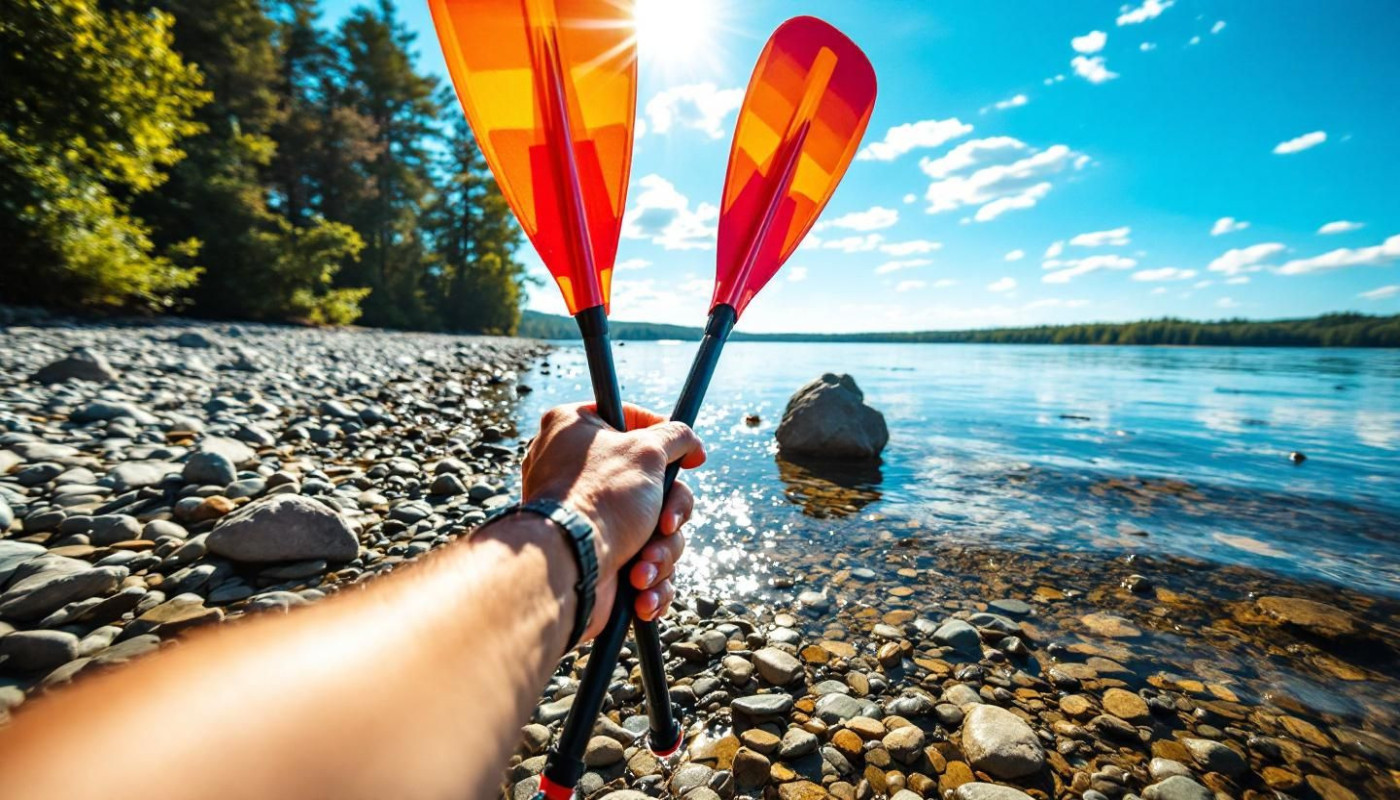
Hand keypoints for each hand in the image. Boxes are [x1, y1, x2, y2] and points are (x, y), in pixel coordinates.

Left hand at [520, 403, 704, 638]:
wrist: (569, 568)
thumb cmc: (602, 500)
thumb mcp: (647, 450)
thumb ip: (675, 436)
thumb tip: (690, 442)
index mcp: (575, 432)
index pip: (632, 421)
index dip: (666, 440)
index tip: (692, 458)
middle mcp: (576, 473)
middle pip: (653, 485)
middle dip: (668, 515)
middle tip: (664, 525)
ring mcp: (586, 520)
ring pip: (654, 532)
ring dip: (660, 554)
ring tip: (641, 569)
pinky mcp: (597, 560)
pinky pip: (643, 567)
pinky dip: (650, 580)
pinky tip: (642, 594)